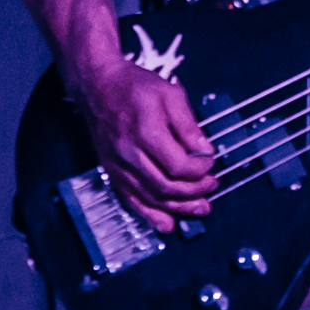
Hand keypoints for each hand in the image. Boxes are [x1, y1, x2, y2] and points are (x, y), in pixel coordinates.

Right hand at [77, 57, 218, 223]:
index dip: (200, 170)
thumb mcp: (170, 94)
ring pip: (151, 198)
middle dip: (195, 191)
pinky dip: (151, 215)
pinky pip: (132, 201)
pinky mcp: (112, 173)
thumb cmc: (135, 87)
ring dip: (179, 208)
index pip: (178, 165)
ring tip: (201, 207)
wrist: (98, 86)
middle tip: (212, 185)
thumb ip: (189, 125)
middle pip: (165, 187)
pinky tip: (168, 223)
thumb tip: (205, 150)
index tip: (211, 163)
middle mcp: (129, 154)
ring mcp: (118, 166)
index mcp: (145, 132)